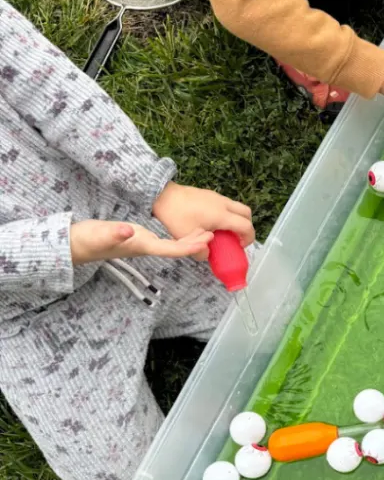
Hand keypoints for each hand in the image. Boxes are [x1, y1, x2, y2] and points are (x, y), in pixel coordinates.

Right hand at [70, 219, 213, 265]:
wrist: (74, 244)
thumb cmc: (86, 240)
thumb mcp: (100, 234)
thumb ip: (114, 233)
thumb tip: (129, 232)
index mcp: (141, 246)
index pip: (171, 249)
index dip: (189, 246)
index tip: (205, 240)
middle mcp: (145, 247)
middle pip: (176, 249)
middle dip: (195, 244)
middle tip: (214, 234)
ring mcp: (143, 244)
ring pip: (172, 245)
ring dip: (189, 240)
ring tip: (207, 232)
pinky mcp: (139, 238)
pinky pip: (165, 241)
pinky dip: (178, 236)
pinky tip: (185, 230)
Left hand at [152, 182, 254, 259]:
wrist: (162, 195)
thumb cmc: (175, 215)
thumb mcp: (186, 238)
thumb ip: (199, 252)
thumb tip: (206, 255)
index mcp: (221, 216)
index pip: (246, 226)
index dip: (248, 238)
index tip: (239, 246)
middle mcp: (223, 204)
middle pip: (247, 213)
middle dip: (246, 227)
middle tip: (236, 237)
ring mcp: (217, 197)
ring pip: (237, 207)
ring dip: (236, 219)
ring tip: (223, 231)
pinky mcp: (210, 194)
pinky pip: (227, 203)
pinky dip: (227, 213)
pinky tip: (212, 221)